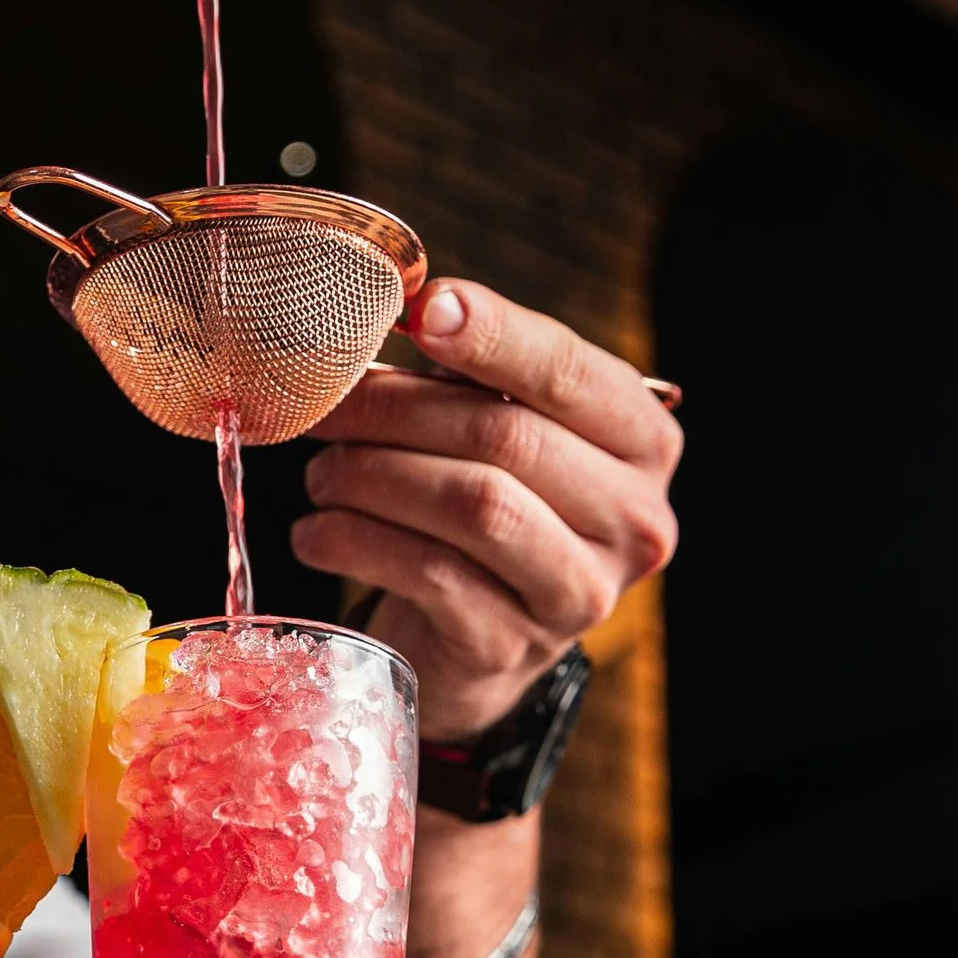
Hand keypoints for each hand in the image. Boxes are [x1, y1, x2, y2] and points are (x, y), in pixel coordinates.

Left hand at [292, 281, 682, 740]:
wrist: (478, 647)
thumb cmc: (491, 515)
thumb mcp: (501, 437)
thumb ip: (471, 379)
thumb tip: (405, 316)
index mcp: (642, 443)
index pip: (569, 372)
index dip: (494, 334)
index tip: (424, 310)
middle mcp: (633, 519)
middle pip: (507, 438)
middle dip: (398, 412)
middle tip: (326, 409)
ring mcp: (578, 590)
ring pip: (472, 506)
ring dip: (372, 477)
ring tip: (320, 475)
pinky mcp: (512, 645)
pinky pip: (429, 574)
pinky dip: (355, 542)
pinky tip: (315, 533)